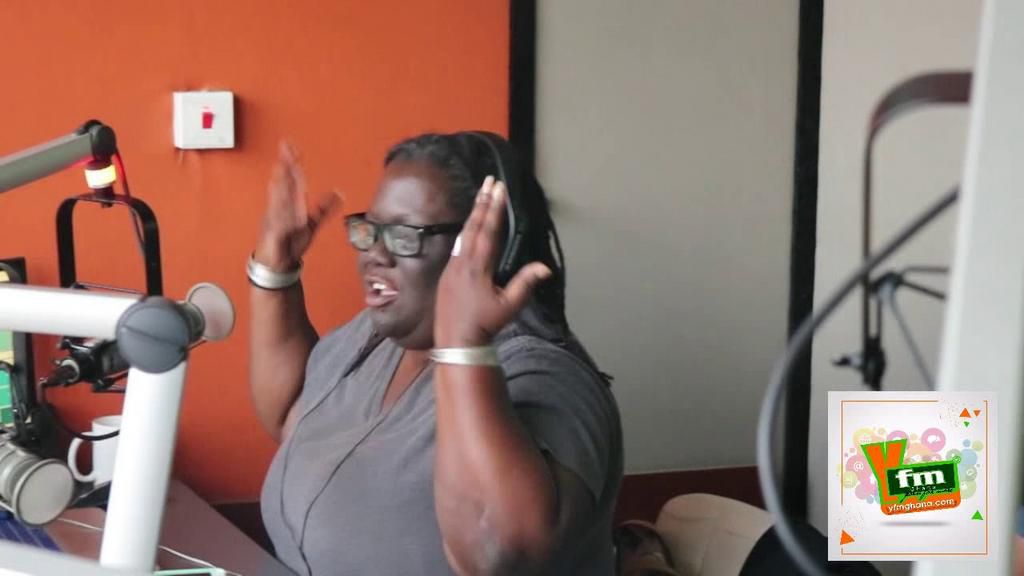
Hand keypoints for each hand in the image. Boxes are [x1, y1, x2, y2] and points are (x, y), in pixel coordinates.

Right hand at [254, 141, 341, 270]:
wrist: (278, 264)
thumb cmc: (291, 244)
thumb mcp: (313, 224)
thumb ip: (324, 208)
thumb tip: (339, 193)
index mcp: (292, 203)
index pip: (294, 178)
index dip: (294, 162)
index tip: (292, 146)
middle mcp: (282, 207)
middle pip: (285, 181)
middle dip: (286, 164)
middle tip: (286, 146)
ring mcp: (276, 218)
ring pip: (280, 196)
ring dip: (281, 182)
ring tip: (282, 166)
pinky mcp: (274, 232)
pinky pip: (277, 220)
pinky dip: (278, 211)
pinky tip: (279, 200)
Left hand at [434, 176, 551, 346]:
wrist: (455, 341)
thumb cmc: (484, 325)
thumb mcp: (509, 306)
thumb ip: (525, 283)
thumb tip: (544, 267)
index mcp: (478, 267)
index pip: (489, 230)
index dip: (495, 208)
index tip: (499, 189)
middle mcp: (463, 262)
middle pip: (474, 225)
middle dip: (482, 202)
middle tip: (488, 181)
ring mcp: (452, 267)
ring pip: (463, 234)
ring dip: (473, 214)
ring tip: (480, 198)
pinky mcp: (447, 274)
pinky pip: (457, 246)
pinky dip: (466, 232)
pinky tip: (469, 229)